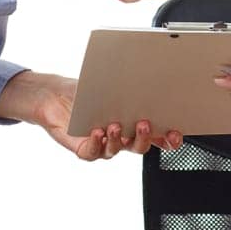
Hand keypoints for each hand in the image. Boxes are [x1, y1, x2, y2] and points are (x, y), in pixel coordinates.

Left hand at [0, 71, 183, 160]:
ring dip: (119, 139)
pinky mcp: (85, 148)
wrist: (55, 96)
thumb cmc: (85, 91)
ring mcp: (103, 144)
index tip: (175, 132)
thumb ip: (127, 88)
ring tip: (116, 125)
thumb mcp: (110, 86)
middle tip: (145, 124)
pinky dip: (96, 142)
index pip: (157, 137)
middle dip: (145, 138)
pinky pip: (93, 152)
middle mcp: (121, 138)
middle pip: (140, 146)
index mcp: (133, 124)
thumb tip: (144, 77)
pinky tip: (97, 131)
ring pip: (118, 149)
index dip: (169, 139)